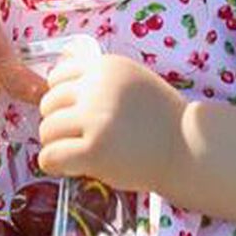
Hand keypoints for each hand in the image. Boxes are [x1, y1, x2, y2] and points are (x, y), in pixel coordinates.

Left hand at [36, 47, 186, 193]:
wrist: (189, 148)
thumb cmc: (161, 120)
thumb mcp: (132, 82)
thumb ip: (100, 80)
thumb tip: (54, 87)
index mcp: (106, 67)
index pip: (58, 77)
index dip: (63, 99)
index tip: (76, 115)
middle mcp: (98, 88)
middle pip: (49, 103)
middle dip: (58, 123)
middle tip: (77, 138)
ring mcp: (95, 119)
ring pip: (47, 130)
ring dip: (56, 144)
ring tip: (77, 153)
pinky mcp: (94, 150)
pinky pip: (51, 156)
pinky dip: (53, 164)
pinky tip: (69, 168)